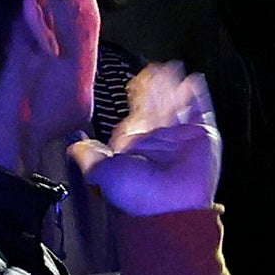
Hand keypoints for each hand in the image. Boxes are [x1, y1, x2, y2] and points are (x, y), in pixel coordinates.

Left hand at [78, 65, 219, 216]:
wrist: (167, 207)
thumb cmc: (135, 195)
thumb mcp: (100, 171)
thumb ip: (88, 153)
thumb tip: (72, 142)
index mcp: (138, 145)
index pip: (137, 114)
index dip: (137, 97)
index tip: (135, 83)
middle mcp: (160, 139)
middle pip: (157, 104)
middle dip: (155, 87)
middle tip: (153, 69)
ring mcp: (182, 137)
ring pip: (176, 103)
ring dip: (173, 85)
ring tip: (170, 67)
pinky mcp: (202, 136)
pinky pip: (201, 110)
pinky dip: (198, 95)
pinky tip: (193, 80)